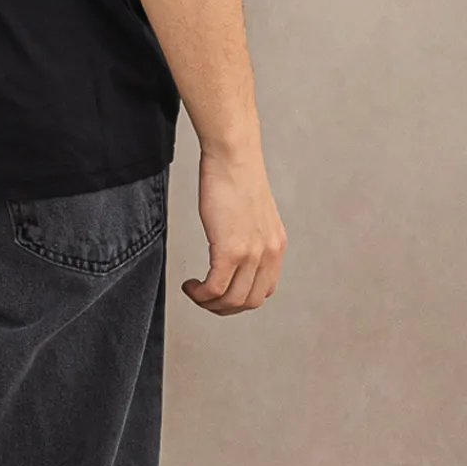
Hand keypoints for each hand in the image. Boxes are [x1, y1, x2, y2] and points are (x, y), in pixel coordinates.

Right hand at [182, 143, 285, 314]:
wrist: (233, 158)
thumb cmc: (236, 177)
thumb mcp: (253, 213)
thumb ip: (250, 236)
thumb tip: (234, 249)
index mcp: (275, 246)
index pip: (265, 290)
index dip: (240, 298)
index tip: (221, 293)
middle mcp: (268, 253)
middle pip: (250, 302)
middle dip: (224, 308)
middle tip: (204, 299)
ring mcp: (251, 253)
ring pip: (232, 300)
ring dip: (209, 303)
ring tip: (194, 291)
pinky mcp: (230, 250)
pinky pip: (215, 287)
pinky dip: (200, 294)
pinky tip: (191, 285)